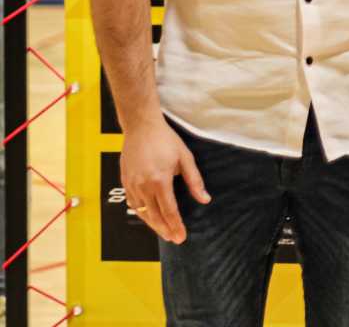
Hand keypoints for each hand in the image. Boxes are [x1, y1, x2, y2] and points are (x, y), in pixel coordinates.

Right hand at [120, 118, 209, 242]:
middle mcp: (143, 186)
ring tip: (164, 232)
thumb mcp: (185, 158)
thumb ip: (194, 181)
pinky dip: (141, 214)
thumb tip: (204, 199)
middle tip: (174, 239)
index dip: (176, 225)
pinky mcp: (125, 182)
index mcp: (160, 180)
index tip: (182, 236)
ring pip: (142, 212)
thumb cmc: (165, 140)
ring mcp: (132, 185)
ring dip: (153, 225)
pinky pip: (132, 204)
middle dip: (165, 230)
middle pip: (154, 216)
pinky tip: (148, 218)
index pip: (169, 211)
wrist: (141, 127)